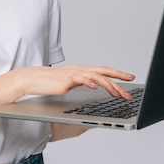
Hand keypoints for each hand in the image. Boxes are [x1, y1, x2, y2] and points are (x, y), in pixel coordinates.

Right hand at [12, 65, 135, 100]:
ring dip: (109, 85)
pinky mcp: (66, 79)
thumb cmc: (48, 82)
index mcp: (81, 71)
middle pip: (104, 71)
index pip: (103, 71)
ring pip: (96, 76)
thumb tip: (91, 87)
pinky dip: (90, 82)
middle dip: (119, 78)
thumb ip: (80, 83)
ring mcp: (74, 74)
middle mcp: (80, 70)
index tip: (129, 78)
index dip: (117, 74)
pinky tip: (96, 87)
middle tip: (131, 84)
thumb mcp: (68, 83)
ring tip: (118, 93)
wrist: (32, 78)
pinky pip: (81, 79)